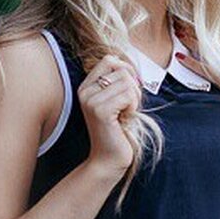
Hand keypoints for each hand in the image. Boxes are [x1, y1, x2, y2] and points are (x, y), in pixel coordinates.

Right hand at [78, 54, 141, 175]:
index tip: (130, 89)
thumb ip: (120, 82)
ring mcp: (91, 101)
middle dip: (133, 88)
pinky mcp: (100, 111)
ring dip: (134, 99)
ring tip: (125, 114)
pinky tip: (125, 119)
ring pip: (127, 83)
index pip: (109, 60)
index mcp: (86, 87)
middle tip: (128, 107)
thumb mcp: (116, 101)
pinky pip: (128, 96)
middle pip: (121, 70)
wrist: (108, 159)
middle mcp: (85, 91)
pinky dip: (133, 107)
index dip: (126, 70)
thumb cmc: (117, 130)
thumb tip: (129, 64)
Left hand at [173, 23, 219, 132]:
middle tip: (179, 17)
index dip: (209, 24)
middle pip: (214, 36)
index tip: (196, 17)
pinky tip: (178, 56)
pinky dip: (191, 63)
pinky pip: (204, 70)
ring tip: (176, 30)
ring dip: (190, 40)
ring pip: (207, 50)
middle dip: (197, 27)